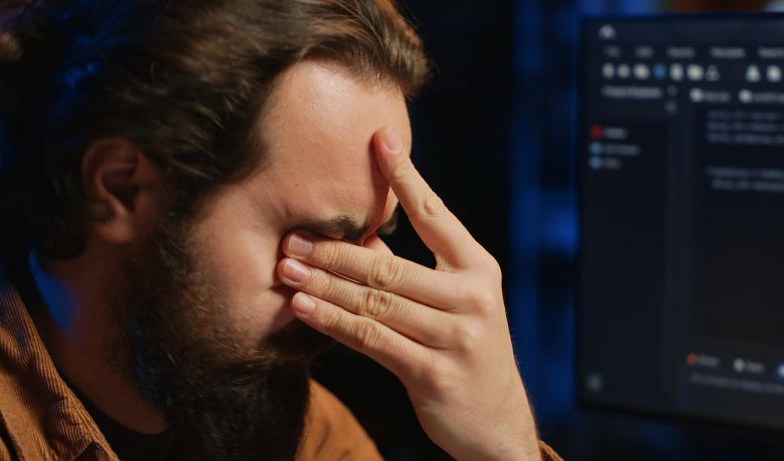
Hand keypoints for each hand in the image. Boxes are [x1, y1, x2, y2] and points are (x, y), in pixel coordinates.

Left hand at [277, 127, 540, 460]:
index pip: (437, 214)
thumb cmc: (465, 347)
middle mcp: (472, 297)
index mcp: (478, 268)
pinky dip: (333, 323)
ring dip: (325, 286)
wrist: (497, 417)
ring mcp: (455, 337)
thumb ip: (413, 270)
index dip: (406, 176)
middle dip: (335, 251)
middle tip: (293, 237)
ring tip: (288, 270)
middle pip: (390, 266)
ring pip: (375, 302)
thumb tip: (359, 237)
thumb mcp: (455, 301)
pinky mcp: (433, 373)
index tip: (381, 139)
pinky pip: (372, 340)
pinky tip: (304, 310)